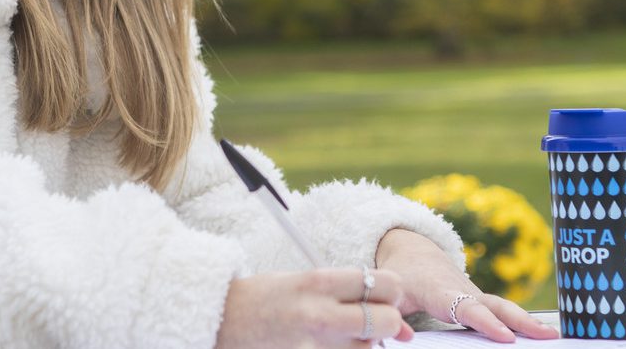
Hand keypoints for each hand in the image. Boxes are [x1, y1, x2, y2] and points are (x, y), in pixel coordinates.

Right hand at [217, 268, 416, 348]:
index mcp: (317, 282)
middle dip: (388, 322)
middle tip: (370, 320)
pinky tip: (329, 345)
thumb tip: (406, 332)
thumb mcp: (306, 284)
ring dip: (363, 343)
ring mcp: (314, 347)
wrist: (218, 321)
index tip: (381, 296)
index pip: (385, 282)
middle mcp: (319, 315)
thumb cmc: (266, 299)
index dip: (391, 291)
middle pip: (388, 320)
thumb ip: (353, 298)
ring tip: (336, 334)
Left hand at [376, 229, 560, 341]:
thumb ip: (392, 316)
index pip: (465, 308)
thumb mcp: (389, 293)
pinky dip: (523, 321)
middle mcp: (463, 290)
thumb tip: (402, 337)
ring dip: (529, 321)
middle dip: (522, 320)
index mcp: (439, 290)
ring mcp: (475, 295)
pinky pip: (504, 311)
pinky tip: (541, 334)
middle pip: (496, 305)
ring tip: (554, 335)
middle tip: (547, 335)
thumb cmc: (400, 277)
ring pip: (505, 307)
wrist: (413, 252)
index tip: (506, 336)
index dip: (485, 322)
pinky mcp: (481, 300)